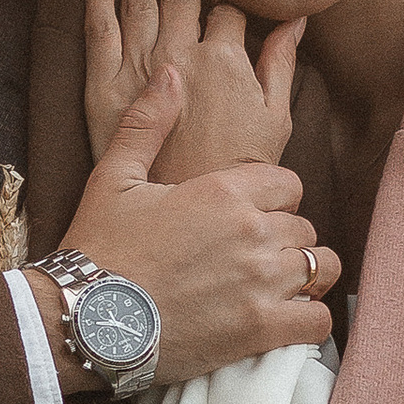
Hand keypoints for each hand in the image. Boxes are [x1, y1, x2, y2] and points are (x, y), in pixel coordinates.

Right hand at [33, 68, 337, 383]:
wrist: (83, 319)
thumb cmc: (97, 247)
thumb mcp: (113, 176)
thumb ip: (148, 123)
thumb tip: (171, 74)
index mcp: (224, 191)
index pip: (287, 183)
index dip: (272, 199)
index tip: (248, 217)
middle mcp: (252, 231)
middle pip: (302, 226)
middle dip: (282, 239)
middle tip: (251, 257)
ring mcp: (260, 282)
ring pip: (319, 267)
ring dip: (304, 275)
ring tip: (277, 286)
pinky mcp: (259, 329)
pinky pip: (317, 320)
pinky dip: (308, 319)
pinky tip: (285, 319)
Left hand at [86, 0, 304, 179]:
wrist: (184, 213)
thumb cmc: (236, 170)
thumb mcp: (275, 119)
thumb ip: (282, 63)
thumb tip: (296, 19)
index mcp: (226, 58)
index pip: (228, 9)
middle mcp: (183, 52)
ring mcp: (141, 64)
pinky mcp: (105, 83)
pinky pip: (98, 26)